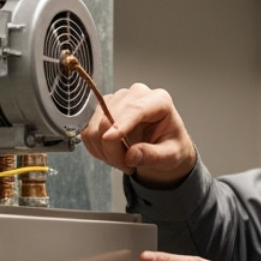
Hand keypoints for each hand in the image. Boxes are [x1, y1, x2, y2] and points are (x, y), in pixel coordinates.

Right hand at [79, 82, 197, 188]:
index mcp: (159, 101)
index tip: (108, 138)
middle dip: (113, 148)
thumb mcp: (171, 156)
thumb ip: (154, 156)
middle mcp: (136, 95)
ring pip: (96, 126)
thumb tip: (131, 156)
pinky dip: (97, 149)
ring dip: (105, 150)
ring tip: (123, 161)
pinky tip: (112, 155)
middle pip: (110, 118)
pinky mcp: (101, 110)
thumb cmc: (171, 146)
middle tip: (127, 166)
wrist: (163, 146)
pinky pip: (88, 132)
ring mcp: (116, 100)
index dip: (120, 124)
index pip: (135, 109)